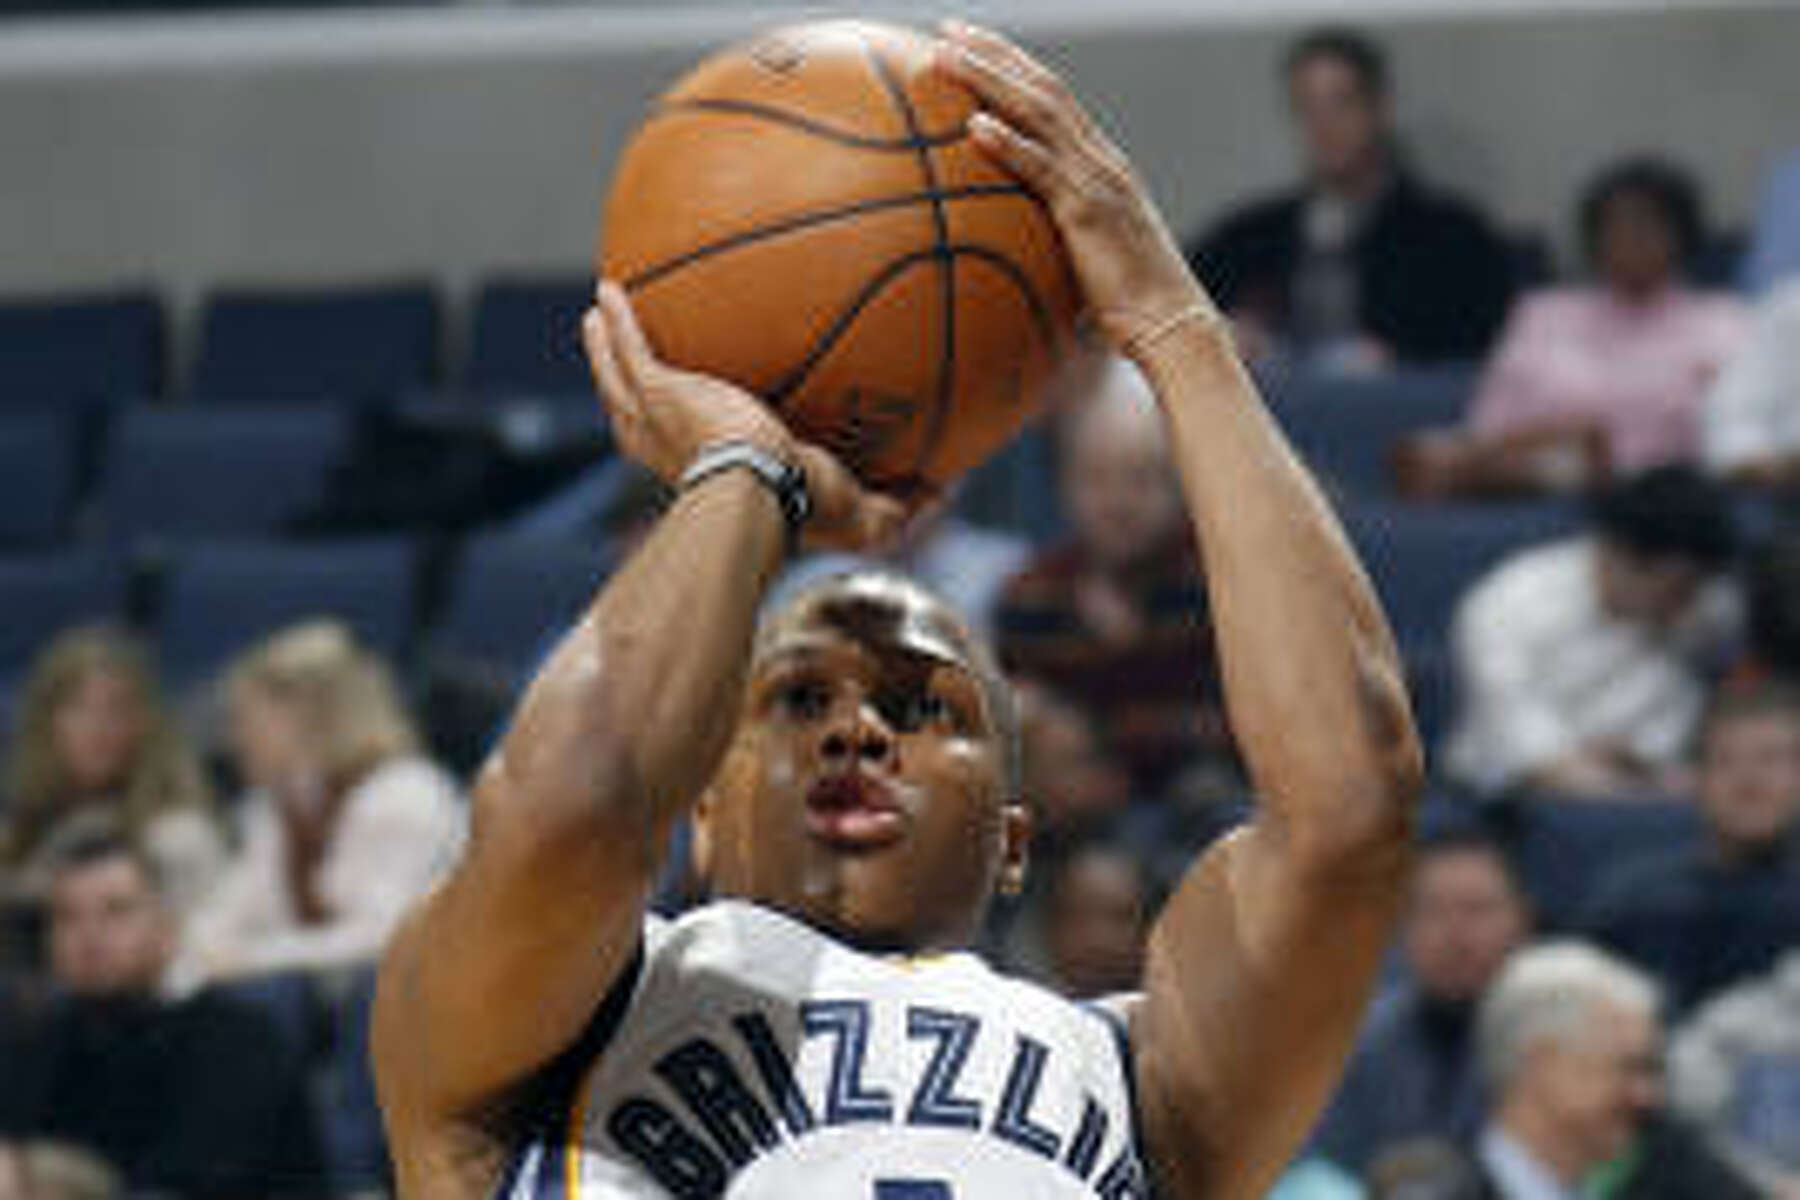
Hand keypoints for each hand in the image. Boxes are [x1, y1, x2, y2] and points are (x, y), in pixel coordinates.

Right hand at [583, 282, 905, 549]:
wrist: (763, 494)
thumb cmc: (805, 509)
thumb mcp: (862, 512)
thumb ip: (898, 501)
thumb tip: (942, 490)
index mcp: (711, 475)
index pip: (687, 455)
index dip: (682, 437)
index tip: (688, 419)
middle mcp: (671, 451)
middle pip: (634, 415)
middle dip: (625, 387)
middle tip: (621, 359)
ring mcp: (657, 421)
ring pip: (617, 379)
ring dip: (604, 349)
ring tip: (596, 316)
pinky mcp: (659, 393)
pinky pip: (632, 348)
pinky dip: (619, 322)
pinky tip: (609, 289)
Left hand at [935, 22, 1213, 357]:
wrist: (1170, 324)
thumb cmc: (1127, 304)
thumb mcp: (1085, 256)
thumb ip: (1053, 236)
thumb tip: (1007, 249)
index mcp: (1102, 163)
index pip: (1053, 97)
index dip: (1012, 64)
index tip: (970, 43)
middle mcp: (1102, 159)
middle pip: (1043, 87)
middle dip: (994, 52)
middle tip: (947, 28)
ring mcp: (1098, 180)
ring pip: (1039, 112)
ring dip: (990, 79)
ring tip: (946, 56)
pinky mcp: (1090, 212)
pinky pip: (1043, 170)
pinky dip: (1009, 144)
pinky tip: (973, 127)